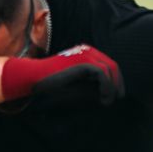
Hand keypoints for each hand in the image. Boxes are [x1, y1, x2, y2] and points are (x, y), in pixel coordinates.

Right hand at [1, 44, 123, 107]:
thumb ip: (89, 84)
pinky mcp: (83, 62)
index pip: (108, 64)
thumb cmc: (52, 81)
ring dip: (112, 87)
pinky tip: (104, 98)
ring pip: (110, 69)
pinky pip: (103, 74)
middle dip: (117, 83)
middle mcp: (88, 50)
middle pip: (112, 66)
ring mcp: (85, 54)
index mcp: (86, 52)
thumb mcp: (75, 82)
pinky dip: (107, 87)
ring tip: (108, 101)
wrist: (35, 76)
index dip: (115, 79)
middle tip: (117, 98)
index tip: (115, 94)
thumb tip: (107, 93)